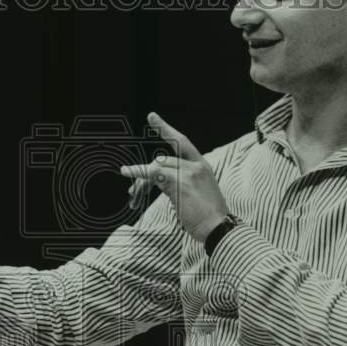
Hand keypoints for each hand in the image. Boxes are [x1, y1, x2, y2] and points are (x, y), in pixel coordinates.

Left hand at [119, 113, 229, 243]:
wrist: (218, 228)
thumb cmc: (209, 217)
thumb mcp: (200, 193)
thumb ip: (182, 183)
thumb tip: (158, 182)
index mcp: (202, 166)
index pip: (182, 142)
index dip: (166, 129)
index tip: (152, 117)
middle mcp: (195, 166)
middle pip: (161, 161)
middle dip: (145, 175)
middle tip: (134, 192)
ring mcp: (187, 173)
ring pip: (155, 168)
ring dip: (140, 182)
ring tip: (132, 195)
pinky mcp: (178, 182)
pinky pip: (153, 175)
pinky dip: (139, 175)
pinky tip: (128, 175)